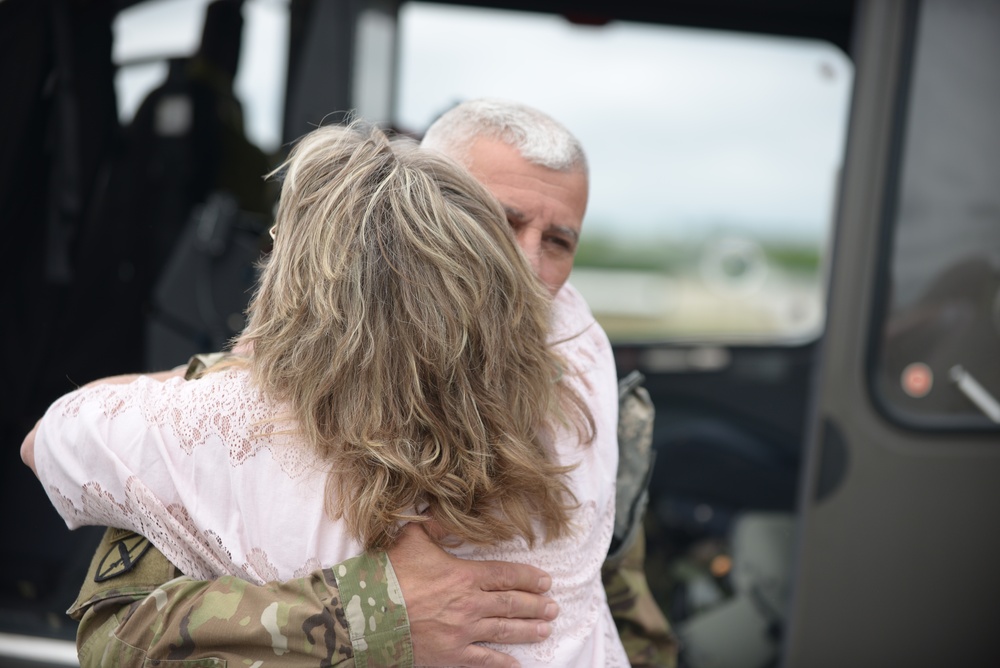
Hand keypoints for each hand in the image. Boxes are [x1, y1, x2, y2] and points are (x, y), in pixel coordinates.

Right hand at [388, 522, 557, 667]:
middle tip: (553, 607)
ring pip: (504, 631)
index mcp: (464, 575)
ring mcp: (462, 632)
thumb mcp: (412, 539)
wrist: (366, 615)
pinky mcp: (450, 655)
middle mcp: (469, 604)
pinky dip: (502, 663)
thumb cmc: (388, 575)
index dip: (529, 578)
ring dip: (527, 630)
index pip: (506, 575)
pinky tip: (516, 664)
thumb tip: (444, 508)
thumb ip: (434, 525)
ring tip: (545, 629)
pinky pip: (483, 660)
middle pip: (511, 604)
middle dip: (535, 605)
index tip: (545, 581)